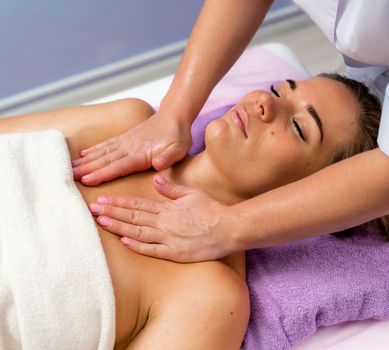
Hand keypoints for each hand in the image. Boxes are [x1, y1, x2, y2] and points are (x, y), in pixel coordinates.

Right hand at [72, 110, 191, 185]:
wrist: (174, 116)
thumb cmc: (178, 136)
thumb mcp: (179, 149)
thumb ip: (168, 158)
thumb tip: (157, 164)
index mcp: (141, 154)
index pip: (119, 166)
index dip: (102, 173)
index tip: (86, 179)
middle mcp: (130, 147)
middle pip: (105, 160)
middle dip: (86, 168)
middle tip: (68, 176)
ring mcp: (126, 141)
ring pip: (102, 152)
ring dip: (86, 160)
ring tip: (70, 167)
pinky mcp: (125, 138)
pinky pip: (107, 145)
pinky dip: (94, 150)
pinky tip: (83, 154)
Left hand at [88, 175, 235, 261]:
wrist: (227, 229)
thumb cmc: (212, 210)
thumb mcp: (192, 194)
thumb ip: (172, 188)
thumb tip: (155, 180)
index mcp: (167, 208)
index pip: (137, 204)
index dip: (118, 202)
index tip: (102, 200)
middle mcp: (164, 223)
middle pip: (133, 216)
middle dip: (111, 212)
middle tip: (92, 209)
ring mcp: (168, 239)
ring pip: (138, 232)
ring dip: (118, 227)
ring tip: (101, 222)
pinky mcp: (175, 253)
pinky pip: (152, 250)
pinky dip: (137, 245)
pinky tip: (124, 241)